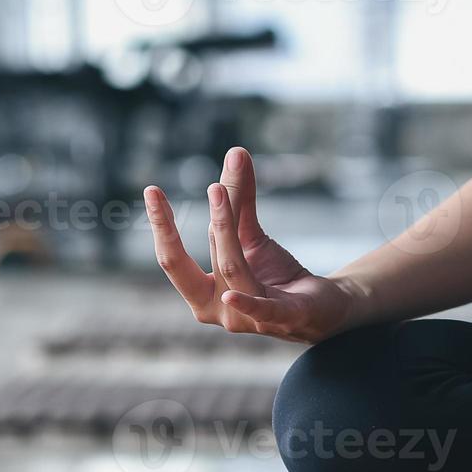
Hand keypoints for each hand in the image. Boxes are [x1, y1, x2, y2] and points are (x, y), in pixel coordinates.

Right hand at [144, 147, 361, 343]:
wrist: (320, 308)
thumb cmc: (275, 275)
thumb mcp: (251, 235)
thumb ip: (240, 200)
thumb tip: (236, 152)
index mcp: (201, 293)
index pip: (171, 258)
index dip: (161, 224)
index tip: (151, 190)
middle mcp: (215, 309)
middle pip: (183, 268)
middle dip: (168, 231)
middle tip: (153, 192)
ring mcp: (245, 318)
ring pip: (230, 268)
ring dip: (223, 228)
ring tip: (219, 190)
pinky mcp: (282, 319)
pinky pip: (262, 309)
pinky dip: (248, 303)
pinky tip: (231, 292)